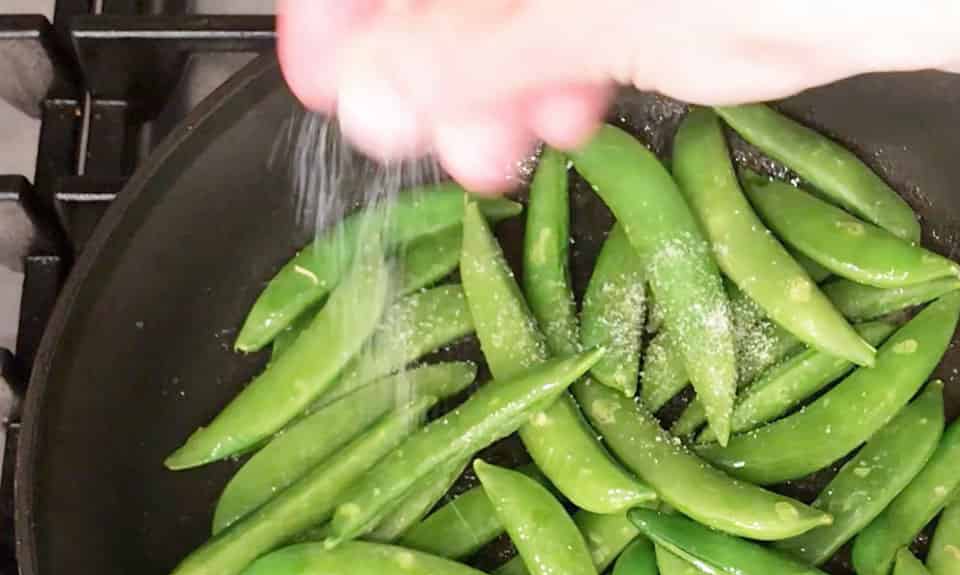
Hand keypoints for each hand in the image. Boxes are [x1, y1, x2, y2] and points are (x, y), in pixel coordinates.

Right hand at [277, 0, 959, 190]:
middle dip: (428, 55)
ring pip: (523, 4)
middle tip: (419, 142)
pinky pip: (585, 14)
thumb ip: (475, 47)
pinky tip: (570, 116)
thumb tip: (361, 88)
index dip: (350, 12)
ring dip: (496, 77)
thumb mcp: (608, 13)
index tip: (327, 76)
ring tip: (508, 150)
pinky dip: (565, 65)